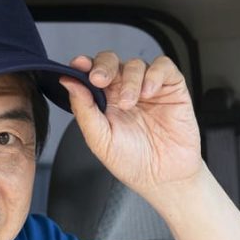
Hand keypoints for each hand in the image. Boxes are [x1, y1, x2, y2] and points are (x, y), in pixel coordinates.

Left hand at [58, 52, 202, 195]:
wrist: (164, 178)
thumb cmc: (132, 162)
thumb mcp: (100, 139)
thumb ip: (84, 109)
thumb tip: (68, 82)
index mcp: (104, 101)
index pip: (91, 73)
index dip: (84, 65)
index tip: (78, 65)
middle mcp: (125, 91)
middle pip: (111, 61)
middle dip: (104, 66)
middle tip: (100, 80)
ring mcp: (149, 88)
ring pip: (136, 64)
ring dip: (129, 80)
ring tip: (130, 103)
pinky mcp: (172, 88)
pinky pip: (163, 67)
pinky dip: (154, 75)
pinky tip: (148, 92)